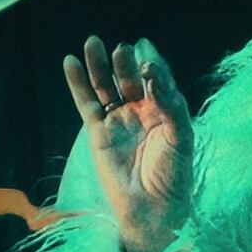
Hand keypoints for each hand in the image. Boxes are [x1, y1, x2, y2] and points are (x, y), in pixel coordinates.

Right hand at [63, 35, 193, 251]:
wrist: (154, 209)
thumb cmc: (174, 175)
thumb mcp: (181, 137)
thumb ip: (170, 105)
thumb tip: (153, 75)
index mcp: (165, 110)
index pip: (157, 79)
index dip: (151, 64)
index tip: (145, 51)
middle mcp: (141, 111)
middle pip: (130, 78)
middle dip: (125, 63)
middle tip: (122, 49)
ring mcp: (118, 120)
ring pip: (106, 86)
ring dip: (99, 65)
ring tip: (92, 43)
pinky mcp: (98, 132)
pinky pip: (86, 103)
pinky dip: (77, 83)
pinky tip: (71, 62)